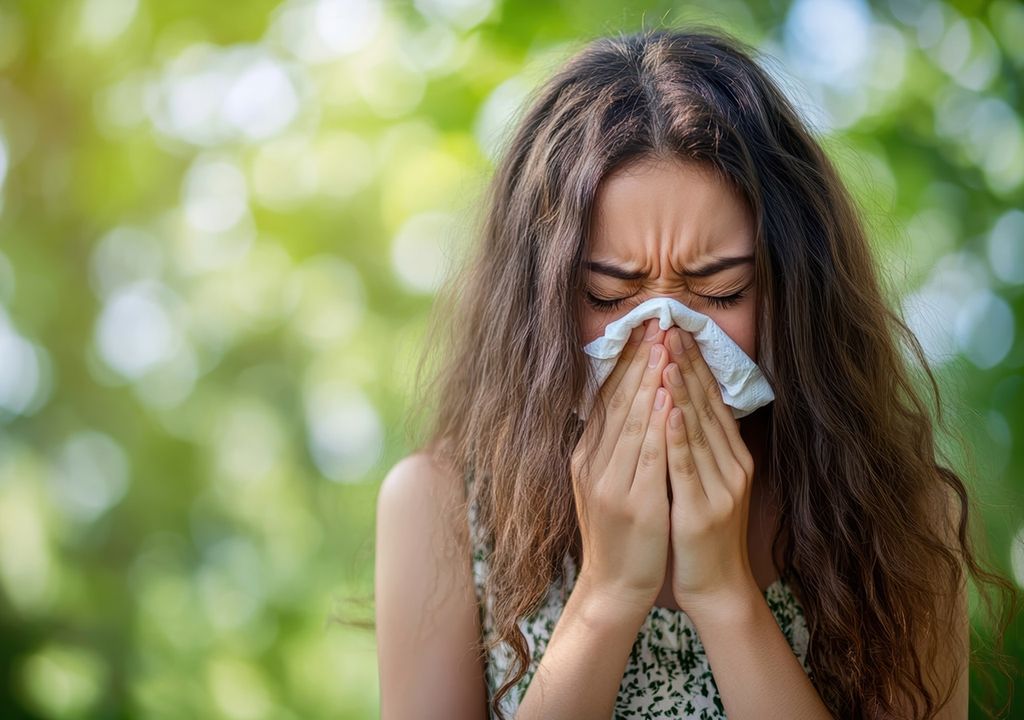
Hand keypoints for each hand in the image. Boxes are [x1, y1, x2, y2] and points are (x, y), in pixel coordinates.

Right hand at [570, 318, 672, 619]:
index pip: (604, 400)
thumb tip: (620, 406)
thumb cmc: (617, 536)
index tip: (639, 331)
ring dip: (648, 381)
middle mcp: (592, 464)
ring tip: (662, 346)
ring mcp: (610, 482)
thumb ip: (608, 448)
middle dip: (637, 361)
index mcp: (585, 457)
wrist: (613, 587)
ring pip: (631, 421)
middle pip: (616, 402)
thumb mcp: (601, 485)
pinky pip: (648, 454)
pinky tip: (670, 396)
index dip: (623, 364)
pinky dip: (658, 422)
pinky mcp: (634, 502)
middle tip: (653, 323)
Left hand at [660, 326, 757, 613]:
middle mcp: (731, 465)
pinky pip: (687, 467)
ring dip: (683, 389)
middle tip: (670, 325)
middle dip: (687, 364)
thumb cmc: (701, 533)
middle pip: (707, 405)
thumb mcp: (705, 482)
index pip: (712, 400)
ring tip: (669, 353)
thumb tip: (681, 403)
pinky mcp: (702, 509)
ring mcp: (720, 487)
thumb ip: (698, 445)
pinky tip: (670, 410)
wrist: (716, 587)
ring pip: (698, 429)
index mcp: (731, 457)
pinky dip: (679, 437)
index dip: (694, 364)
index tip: (676, 330)